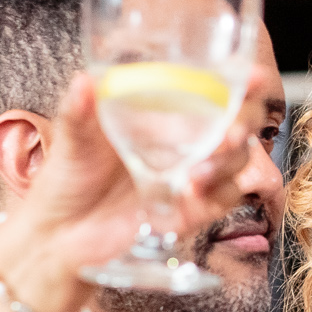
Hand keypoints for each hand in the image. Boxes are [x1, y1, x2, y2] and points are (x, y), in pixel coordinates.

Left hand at [0, 74, 253, 311]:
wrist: (60, 236)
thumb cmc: (68, 178)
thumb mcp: (71, 139)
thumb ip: (79, 111)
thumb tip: (84, 81)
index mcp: (163, 113)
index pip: (210, 88)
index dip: (238, 79)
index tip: (251, 75)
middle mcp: (184, 141)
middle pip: (237, 122)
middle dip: (245, 121)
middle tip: (233, 130)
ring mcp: (192, 176)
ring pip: (236, 161)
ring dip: (229, 160)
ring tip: (202, 168)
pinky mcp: (192, 210)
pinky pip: (223, 200)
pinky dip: (216, 193)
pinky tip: (193, 190)